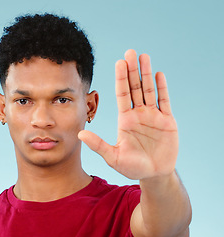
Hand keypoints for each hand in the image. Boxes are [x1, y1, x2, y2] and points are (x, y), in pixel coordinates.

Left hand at [79, 49, 177, 179]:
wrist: (154, 175)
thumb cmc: (132, 167)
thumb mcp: (113, 157)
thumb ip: (98, 145)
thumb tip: (79, 135)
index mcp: (125, 120)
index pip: (122, 94)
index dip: (120, 78)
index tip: (118, 63)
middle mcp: (138, 114)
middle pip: (135, 87)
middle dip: (132, 70)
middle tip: (130, 52)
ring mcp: (153, 116)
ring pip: (150, 90)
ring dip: (147, 74)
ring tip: (144, 56)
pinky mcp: (167, 121)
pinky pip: (164, 101)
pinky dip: (162, 88)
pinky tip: (159, 74)